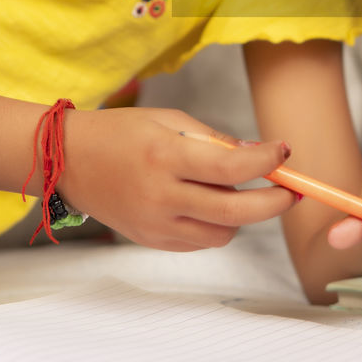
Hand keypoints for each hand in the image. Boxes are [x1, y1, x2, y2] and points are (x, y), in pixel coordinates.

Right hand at [58, 106, 296, 250]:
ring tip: (235, 191)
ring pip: (222, 235)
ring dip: (242, 216)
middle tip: (293, 192)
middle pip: (236, 213)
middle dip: (274, 204)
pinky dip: (214, 225)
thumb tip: (256, 154)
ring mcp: (155, 225)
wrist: (68, 161)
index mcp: (165, 158)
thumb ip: (213, 140)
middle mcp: (161, 196)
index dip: (267, 162)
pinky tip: (207, 202)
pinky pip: (199, 241)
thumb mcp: (167, 120)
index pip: (231, 169)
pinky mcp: (151, 241)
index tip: (284, 152)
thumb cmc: (121, 132)